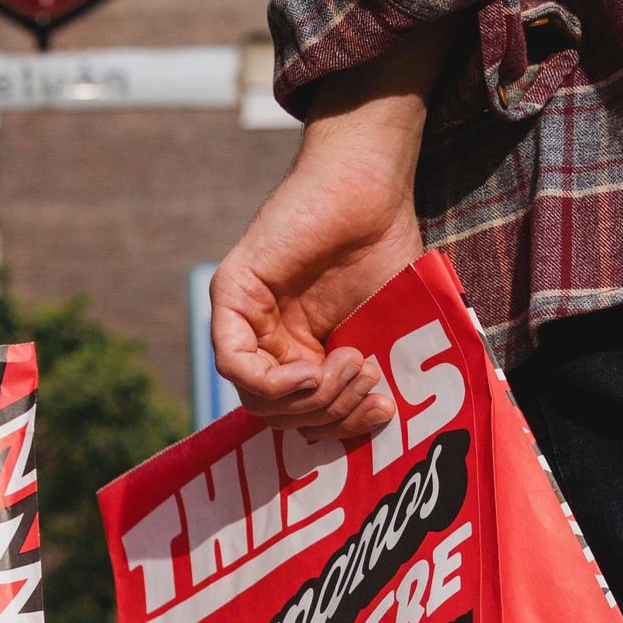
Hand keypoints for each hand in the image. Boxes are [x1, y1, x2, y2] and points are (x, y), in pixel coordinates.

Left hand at [211, 32, 446, 441]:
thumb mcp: (390, 332)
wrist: (371, 190)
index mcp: (305, 353)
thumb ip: (378, 378)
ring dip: (312, 399)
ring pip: (256, 399)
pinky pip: (232, 362)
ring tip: (354, 366)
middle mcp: (272, 342)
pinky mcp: (232, 295)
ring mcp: (248, 320)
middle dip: (331, 414)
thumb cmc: (388, 251)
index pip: (305, 417)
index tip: (384, 410)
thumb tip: (382, 432)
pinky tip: (313, 374)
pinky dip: (273, 384)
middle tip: (370, 383)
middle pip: (279, 415)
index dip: (343, 426)